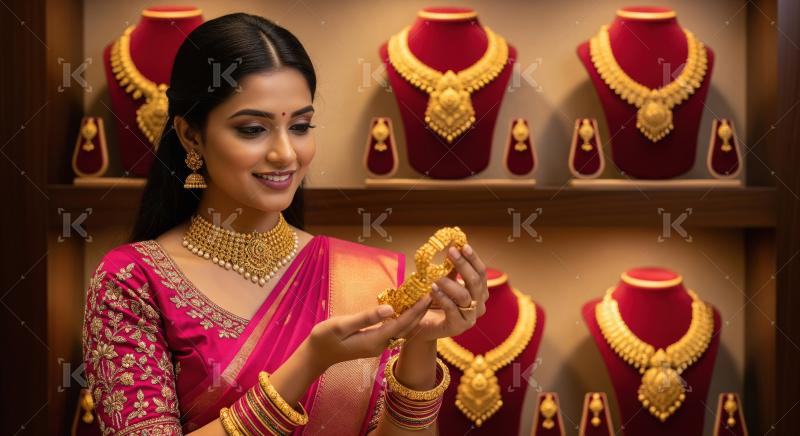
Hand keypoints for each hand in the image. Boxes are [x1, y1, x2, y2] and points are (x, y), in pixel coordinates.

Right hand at [307, 294, 430, 370]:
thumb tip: (389, 308)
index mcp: (373, 340)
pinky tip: (406, 308)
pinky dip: (403, 319)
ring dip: (413, 316)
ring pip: (401, 330)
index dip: (415, 310)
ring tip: (423, 299)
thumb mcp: (341, 325)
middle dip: (419, 312)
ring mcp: (377, 346)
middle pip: (405, 328)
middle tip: (432, 294)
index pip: (400, 324)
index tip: (427, 296)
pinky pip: (393, 331)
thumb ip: (365, 317)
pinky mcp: (374, 343)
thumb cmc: (324, 338)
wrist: (315, 355)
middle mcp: (380, 345)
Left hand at [406, 243, 488, 342]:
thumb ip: (450, 269)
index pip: (481, 273)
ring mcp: (470, 318)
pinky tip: (432, 289)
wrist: (423, 327)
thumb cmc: (434, 302)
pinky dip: (442, 297)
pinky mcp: (458, 327)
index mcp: (479, 293)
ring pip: (464, 296)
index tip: (462, 245)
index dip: (473, 259)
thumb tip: (452, 246)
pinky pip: (452, 310)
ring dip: (450, 283)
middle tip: (451, 252)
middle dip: (463, 265)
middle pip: (476, 282)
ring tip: (436, 275)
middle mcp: (479, 305)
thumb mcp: (444, 283)